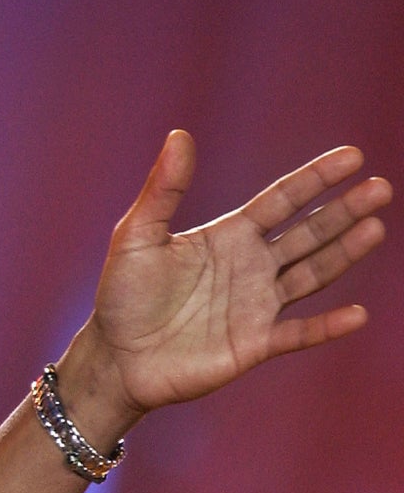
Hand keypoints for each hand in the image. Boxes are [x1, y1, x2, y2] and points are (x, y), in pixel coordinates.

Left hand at [75, 130, 389, 422]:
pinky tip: (356, 314)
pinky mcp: (255, 344)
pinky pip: (299, 333)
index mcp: (228, 236)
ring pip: (312, 274)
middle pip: (308, 232)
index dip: (316, 180)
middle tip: (380, 188)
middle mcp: (252, 266)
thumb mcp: (137, 235)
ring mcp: (258, 305)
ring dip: (344, 253)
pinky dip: (327, 326)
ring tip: (375, 227)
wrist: (114, 357)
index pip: (282, 200)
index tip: (353, 157)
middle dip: (343, 211)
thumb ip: (163, 189)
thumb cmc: (122, 295)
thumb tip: (179, 135)